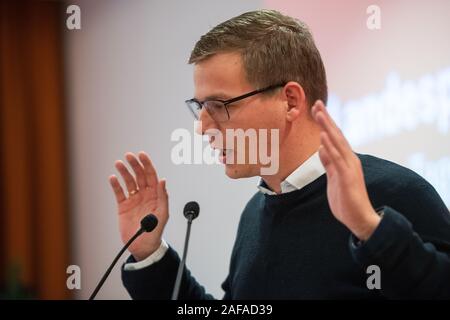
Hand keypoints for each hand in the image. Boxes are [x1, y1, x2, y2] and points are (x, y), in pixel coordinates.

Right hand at [109, 151, 168, 260]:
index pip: (151, 175)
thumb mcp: (163, 214)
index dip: (147, 164)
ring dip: (124, 172)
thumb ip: (163, 197)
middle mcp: (144, 194)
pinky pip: (119, 193)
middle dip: (134, 165)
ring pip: (129, 182)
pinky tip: (112, 178)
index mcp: (155, 194)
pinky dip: (116, 185)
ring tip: (118, 163)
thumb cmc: (156, 231)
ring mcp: (134, 200)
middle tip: (128, 156)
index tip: (141, 155)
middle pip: (139, 175)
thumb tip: (162, 180)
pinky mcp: (124, 206)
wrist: (144, 246)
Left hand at [311, 101, 380, 240]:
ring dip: (327, 126)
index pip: (334, 138)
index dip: (326, 123)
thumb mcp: (333, 178)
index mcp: (345, 160)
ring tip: (319, 112)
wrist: (359, 218)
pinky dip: (330, 146)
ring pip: (337, 142)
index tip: (317, 109)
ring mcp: (349, 167)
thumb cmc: (346, 200)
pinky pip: (337, 158)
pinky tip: (323, 136)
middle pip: (336, 135)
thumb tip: (321, 148)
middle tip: (317, 102)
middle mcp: (349, 160)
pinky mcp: (347, 176)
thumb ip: (329, 163)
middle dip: (326, 118)